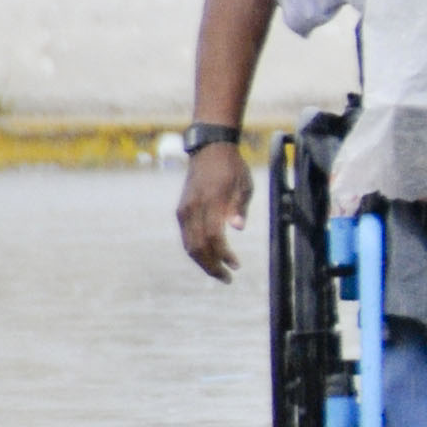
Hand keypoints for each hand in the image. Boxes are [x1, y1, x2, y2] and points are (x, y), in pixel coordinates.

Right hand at [178, 141, 252, 280]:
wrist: (210, 149)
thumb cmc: (232, 168)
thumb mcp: (244, 185)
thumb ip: (240, 207)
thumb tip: (238, 229)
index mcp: (211, 200)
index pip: (214, 236)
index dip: (224, 254)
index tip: (236, 265)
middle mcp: (193, 207)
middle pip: (198, 246)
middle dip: (212, 266)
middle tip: (227, 278)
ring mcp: (184, 209)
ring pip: (189, 245)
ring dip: (203, 262)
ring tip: (219, 272)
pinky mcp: (181, 210)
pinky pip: (187, 237)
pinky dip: (197, 251)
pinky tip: (210, 257)